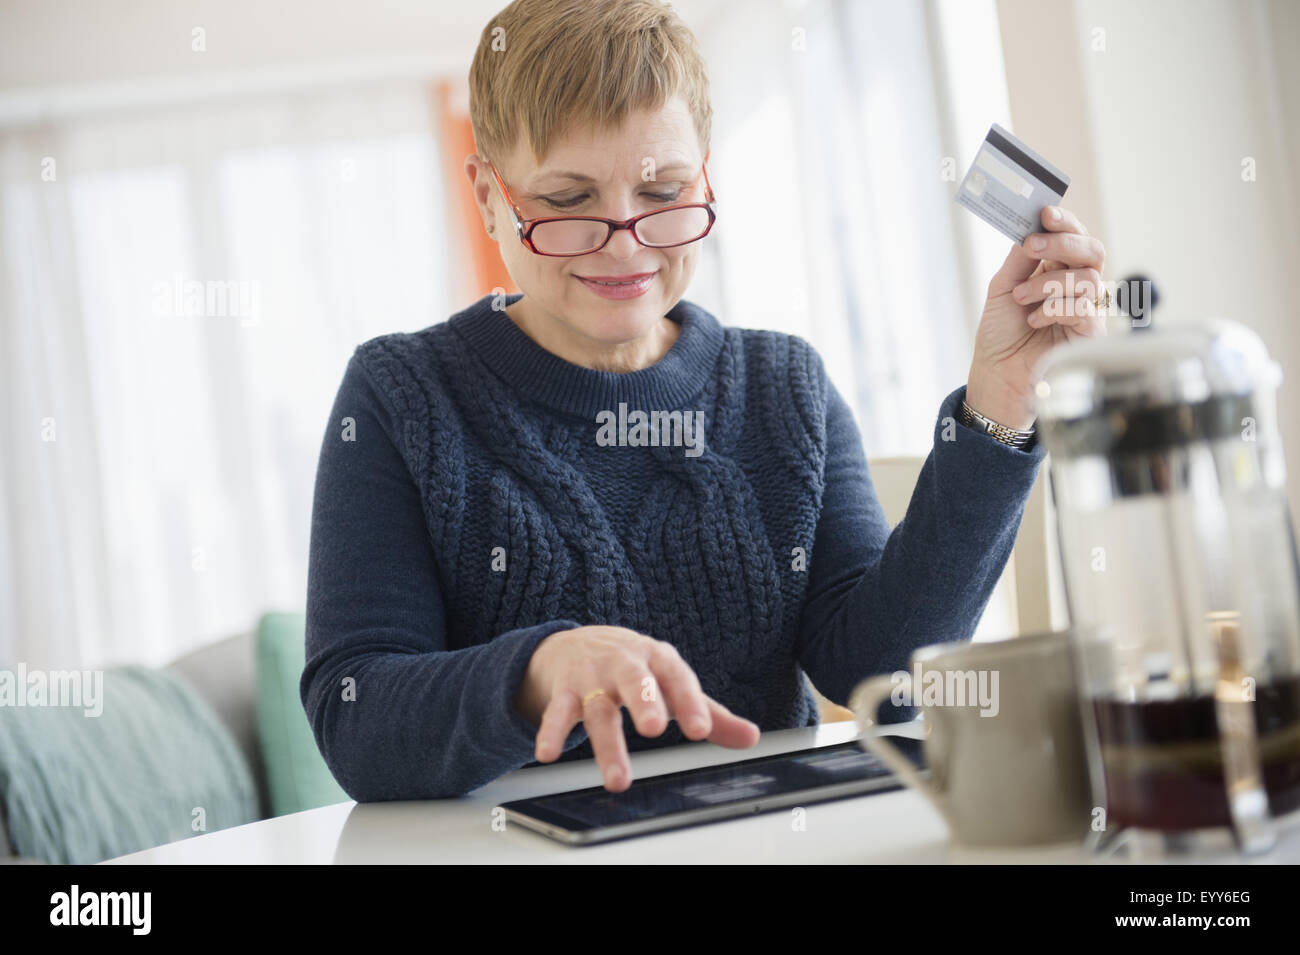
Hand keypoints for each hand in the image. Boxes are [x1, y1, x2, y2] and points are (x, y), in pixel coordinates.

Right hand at [515, 625, 760, 791]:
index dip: (690, 702)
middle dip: (645, 702)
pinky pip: (557, 712)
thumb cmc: (635, 669)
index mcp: (659, 661)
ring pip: (598, 709)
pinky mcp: (564, 691)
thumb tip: (751, 737)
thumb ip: (708, 713)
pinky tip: (548, 754)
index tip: (701, 730)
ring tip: (618, 779)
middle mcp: (625, 665)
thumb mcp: (672, 683)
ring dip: (607, 744)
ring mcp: (593, 677)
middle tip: (654, 728)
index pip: (678, 678)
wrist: (576, 642)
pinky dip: (552, 732)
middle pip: (635, 680)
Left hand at [966, 205, 1106, 429]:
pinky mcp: (1091, 332)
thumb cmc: (1001, 333)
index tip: (1045, 212)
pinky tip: (1035, 319)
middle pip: (1092, 250)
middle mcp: (1075, 285)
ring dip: (1049, 283)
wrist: (998, 373)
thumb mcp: (1003, 288)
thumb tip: (1033, 227)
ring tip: (1022, 298)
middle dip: (1063, 241)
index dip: (1064, 222)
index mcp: (1056, 269)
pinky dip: (1055, 308)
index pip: (1072, 236)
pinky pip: (1084, 307)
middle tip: (1033, 246)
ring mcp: (1086, 308)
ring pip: (1088, 277)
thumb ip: (1020, 259)